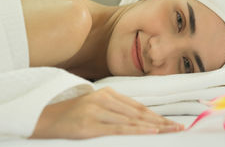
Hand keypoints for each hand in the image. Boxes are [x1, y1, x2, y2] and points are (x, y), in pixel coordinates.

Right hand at [30, 87, 183, 138]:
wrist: (44, 117)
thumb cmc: (71, 113)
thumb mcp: (94, 105)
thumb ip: (113, 109)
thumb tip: (136, 119)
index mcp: (106, 94)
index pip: (138, 107)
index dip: (156, 115)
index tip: (172, 122)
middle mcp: (104, 100)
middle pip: (139, 113)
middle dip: (161, 122)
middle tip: (180, 128)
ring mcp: (96, 111)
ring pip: (132, 120)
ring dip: (154, 126)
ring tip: (170, 131)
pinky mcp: (89, 125)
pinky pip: (118, 129)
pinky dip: (136, 130)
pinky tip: (150, 131)